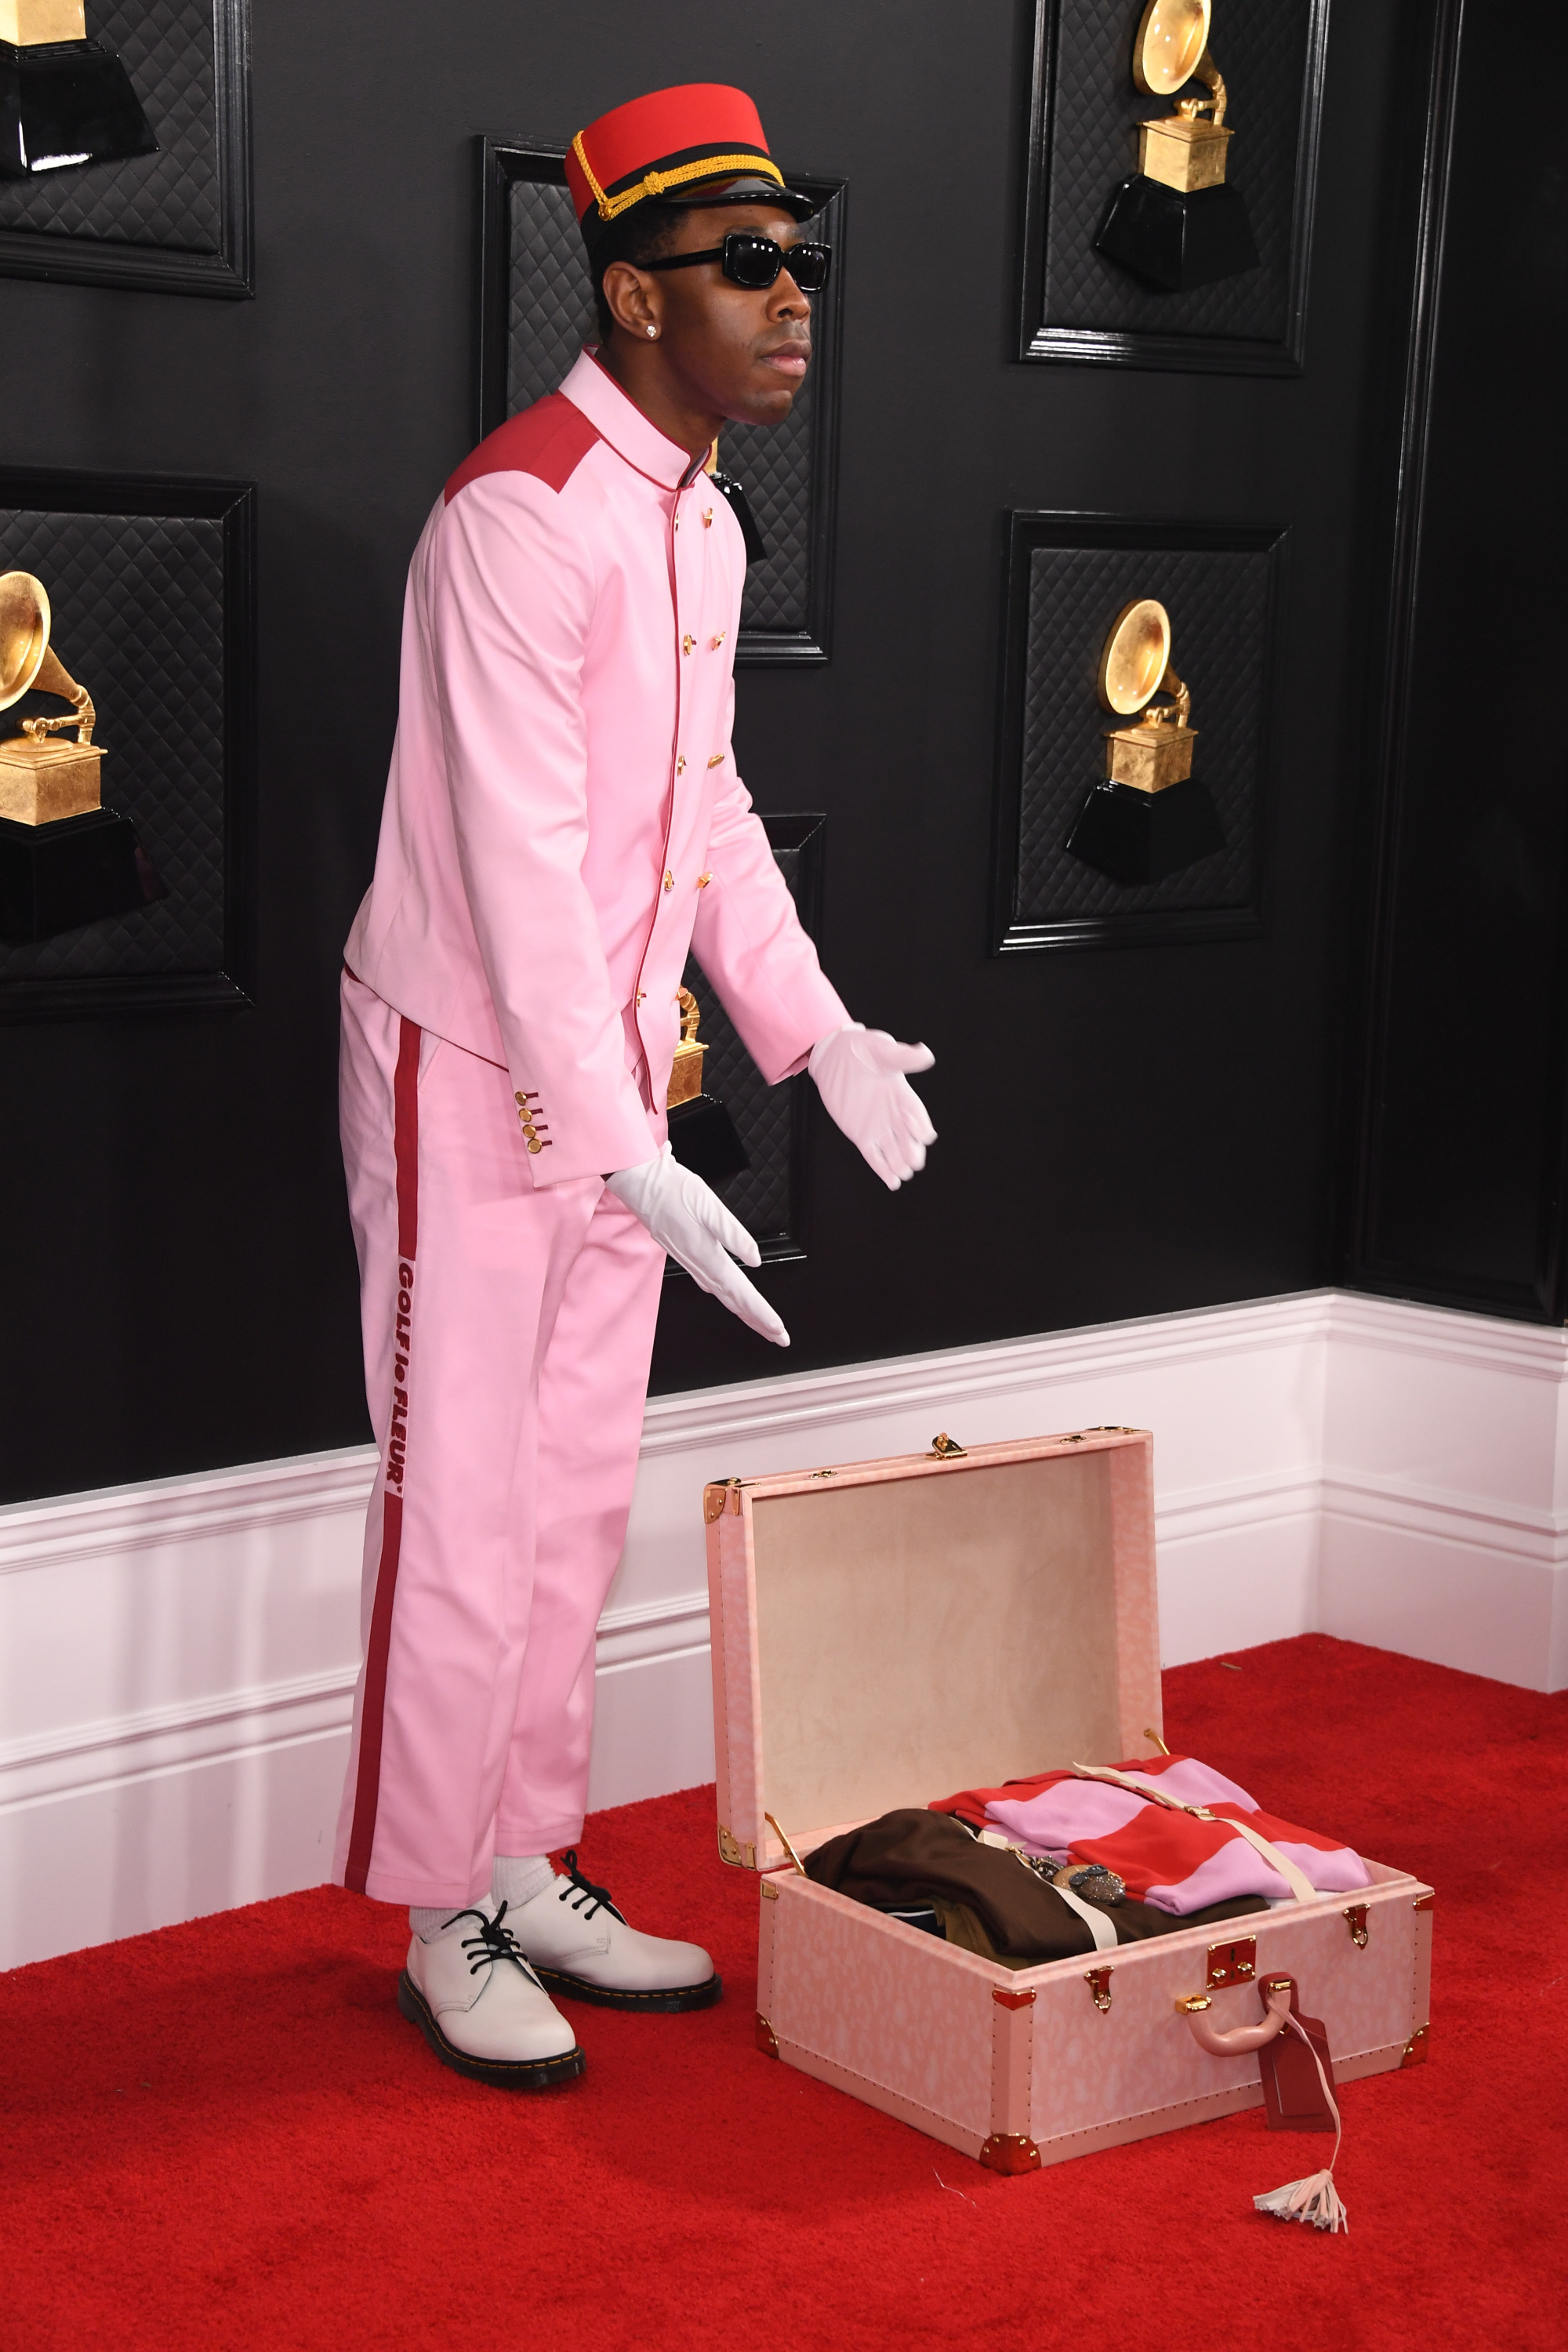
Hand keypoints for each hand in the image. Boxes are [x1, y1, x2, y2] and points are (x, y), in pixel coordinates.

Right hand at [605, 1145, 787, 1345]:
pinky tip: (733, 1299)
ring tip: (762, 1325)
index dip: (763, 1315)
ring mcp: (692, 1263)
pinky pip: (713, 1286)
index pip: (742, 1294)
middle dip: (759, 1322)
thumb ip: (734, 1235)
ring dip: (746, 1313)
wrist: (641, 1185)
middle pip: (735, 1302)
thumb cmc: (673, 1190)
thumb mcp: (709, 1206)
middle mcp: (700, 1266)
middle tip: (780, 1338)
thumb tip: (755, 1260)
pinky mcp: (688, 1256)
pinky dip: (729, 1298)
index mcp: (709, 1256)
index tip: (779, 1331)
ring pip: (725, 1296)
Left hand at [809, 1023, 935, 1190]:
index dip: (921, 1126)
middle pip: (909, 1139)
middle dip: (912, 1152)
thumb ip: (903, 1056)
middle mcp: (895, 1115)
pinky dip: (882, 1169)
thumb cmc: (863, 1049)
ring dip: (899, 1164)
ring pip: (894, 1152)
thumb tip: (925, 1054)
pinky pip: (874, 1156)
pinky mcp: (862, 1135)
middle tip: (914, 1163)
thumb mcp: (882, 1049)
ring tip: (903, 1174)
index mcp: (903, 1095)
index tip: (924, 1136)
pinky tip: (892, 1183)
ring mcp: (879, 1127)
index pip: (918, 1115)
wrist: (836, 1056)